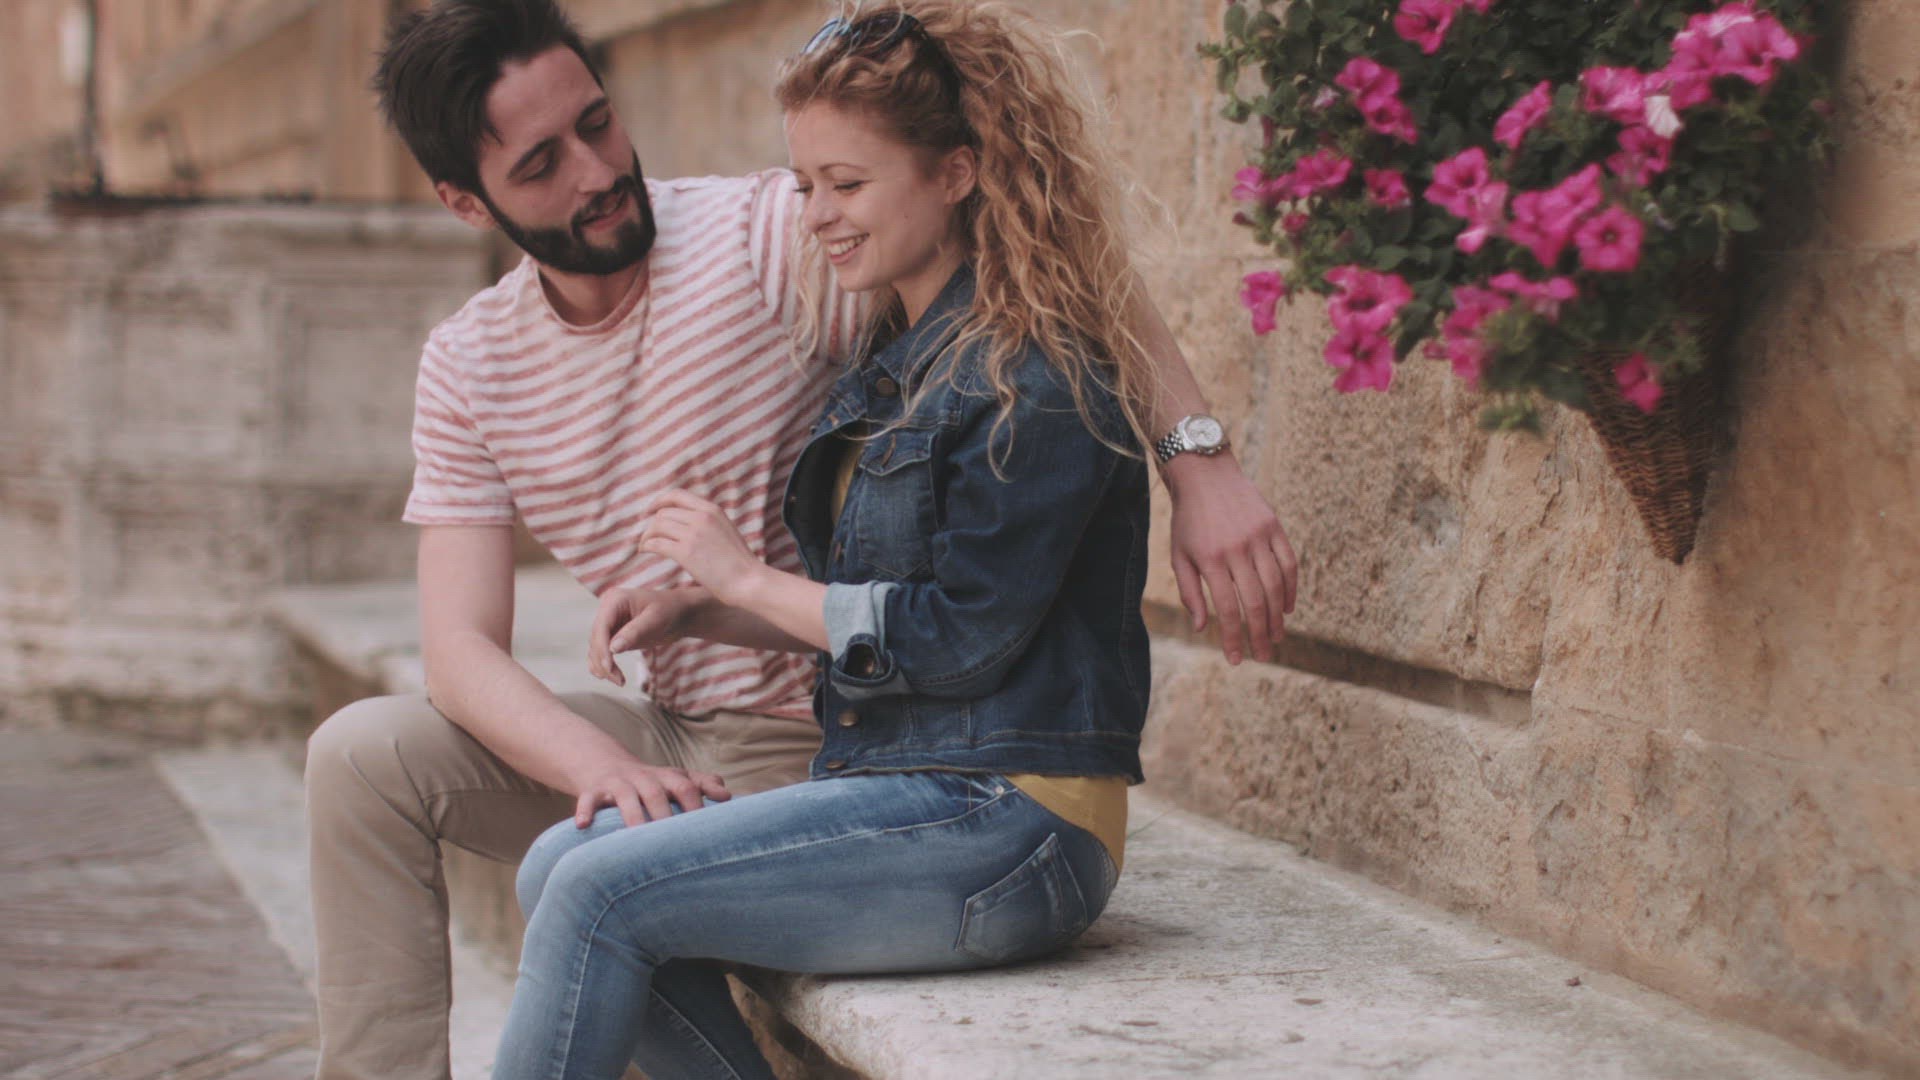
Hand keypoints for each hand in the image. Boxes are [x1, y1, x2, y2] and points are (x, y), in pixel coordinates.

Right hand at [568, 756, 730, 828]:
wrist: (605, 763)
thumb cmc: (651, 781)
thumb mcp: (676, 778)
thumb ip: (702, 785)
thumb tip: (728, 796)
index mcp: (668, 777)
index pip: (686, 786)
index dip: (695, 804)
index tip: (705, 828)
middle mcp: (644, 778)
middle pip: (656, 793)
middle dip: (664, 814)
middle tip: (672, 841)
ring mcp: (618, 784)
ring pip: (626, 798)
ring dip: (632, 817)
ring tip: (637, 837)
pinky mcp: (593, 790)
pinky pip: (588, 799)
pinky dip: (585, 811)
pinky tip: (582, 826)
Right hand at [587, 587, 704, 686]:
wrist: (680, 613)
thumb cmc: (670, 611)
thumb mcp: (655, 620)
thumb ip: (634, 632)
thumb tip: (613, 648)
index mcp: (615, 600)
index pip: (601, 626)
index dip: (602, 648)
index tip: (609, 667)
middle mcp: (607, 610)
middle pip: (596, 639)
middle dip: (603, 661)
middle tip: (618, 680)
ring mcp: (609, 624)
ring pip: (596, 648)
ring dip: (602, 666)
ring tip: (619, 681)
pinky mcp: (613, 636)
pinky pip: (601, 652)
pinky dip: (603, 665)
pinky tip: (611, 676)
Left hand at [641, 490, 765, 602]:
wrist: (749, 581)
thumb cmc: (740, 564)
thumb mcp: (726, 531)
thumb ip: (708, 524)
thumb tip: (687, 526)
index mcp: (712, 510)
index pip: (677, 495)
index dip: (659, 501)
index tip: (650, 511)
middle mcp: (701, 517)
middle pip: (663, 512)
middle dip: (651, 524)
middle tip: (648, 537)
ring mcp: (693, 534)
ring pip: (656, 526)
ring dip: (646, 536)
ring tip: (644, 546)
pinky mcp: (686, 553)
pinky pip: (656, 543)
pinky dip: (646, 546)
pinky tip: (645, 552)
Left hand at [1164, 451, 1298, 664]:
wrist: (1205, 474)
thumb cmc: (1188, 520)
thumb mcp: (1180, 555)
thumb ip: (1190, 592)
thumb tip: (1202, 627)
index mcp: (1211, 559)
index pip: (1229, 610)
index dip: (1234, 638)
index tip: (1235, 659)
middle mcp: (1237, 549)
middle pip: (1256, 602)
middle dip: (1260, 635)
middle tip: (1263, 656)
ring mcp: (1259, 536)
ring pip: (1276, 586)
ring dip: (1278, 617)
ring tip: (1276, 637)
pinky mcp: (1274, 526)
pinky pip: (1288, 563)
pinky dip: (1291, 588)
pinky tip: (1287, 607)